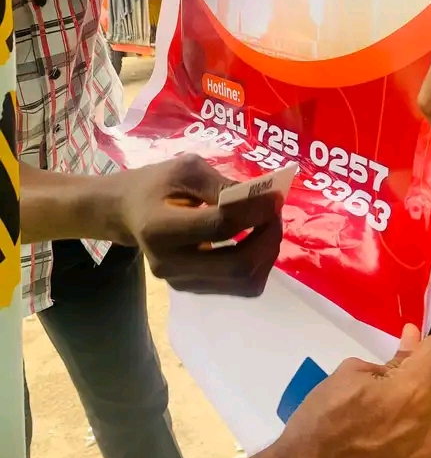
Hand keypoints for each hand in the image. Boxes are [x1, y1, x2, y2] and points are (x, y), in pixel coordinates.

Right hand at [111, 155, 282, 295]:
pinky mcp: (191, 289)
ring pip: (243, 282)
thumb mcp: (185, 169)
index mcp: (160, 227)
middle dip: (268, 238)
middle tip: (275, 214)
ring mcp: (180, 281)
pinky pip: (238, 287)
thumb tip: (263, 198)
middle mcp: (168, 263)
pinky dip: (258, 264)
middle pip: (237, 265)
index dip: (255, 211)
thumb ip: (221, 183)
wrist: (127, 212)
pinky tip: (255, 241)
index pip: (220, 226)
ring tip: (268, 226)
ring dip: (267, 253)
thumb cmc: (157, 184)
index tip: (274, 196)